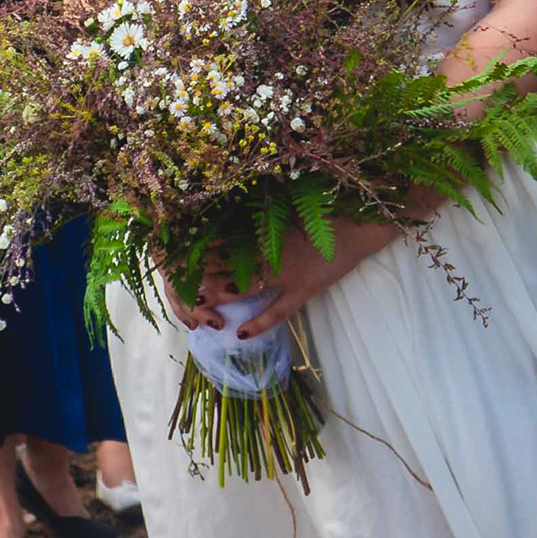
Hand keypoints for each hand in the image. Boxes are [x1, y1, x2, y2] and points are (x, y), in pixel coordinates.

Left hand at [183, 216, 403, 337]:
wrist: (360, 224)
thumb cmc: (325, 208)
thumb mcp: (287, 204)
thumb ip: (259, 210)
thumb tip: (231, 204)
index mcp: (264, 226)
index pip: (221, 237)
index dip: (198, 246)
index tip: (176, 249)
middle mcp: (270, 250)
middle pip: (225, 264)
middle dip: (200, 273)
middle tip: (177, 281)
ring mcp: (287, 273)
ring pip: (244, 287)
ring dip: (219, 296)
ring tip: (197, 305)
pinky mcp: (304, 290)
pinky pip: (277, 311)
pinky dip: (258, 323)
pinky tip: (239, 333)